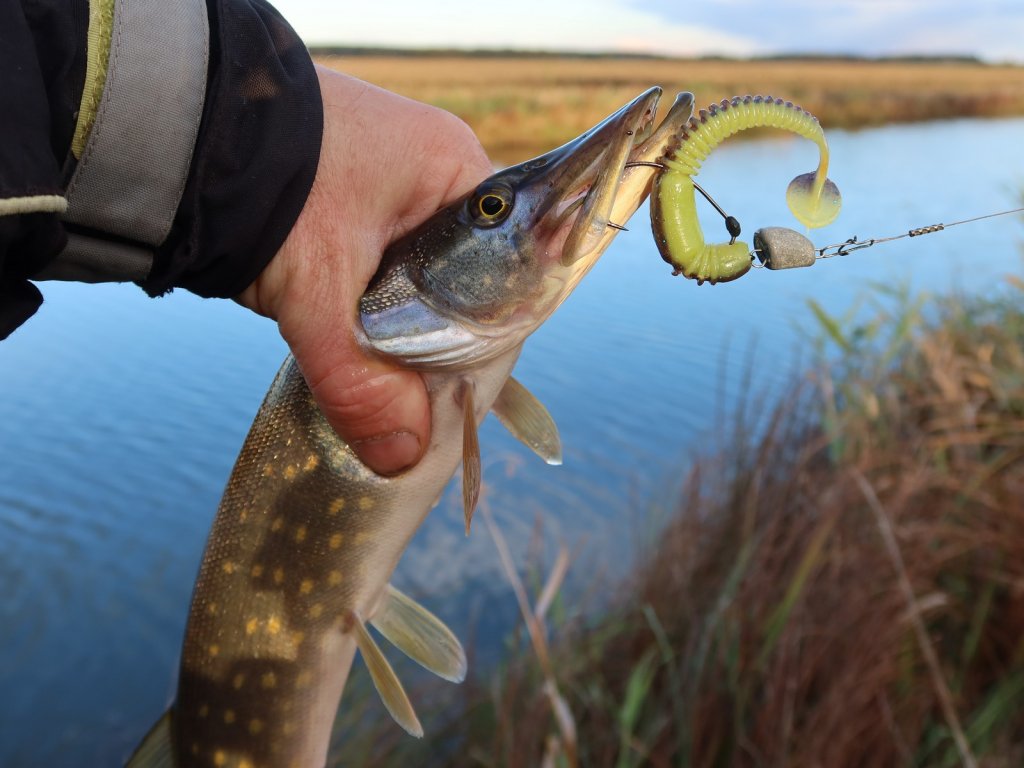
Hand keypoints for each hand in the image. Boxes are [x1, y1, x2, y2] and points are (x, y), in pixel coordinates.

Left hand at [237, 66, 491, 474]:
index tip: (452, 404)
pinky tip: (356, 350)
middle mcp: (437, 177)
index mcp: (458, 175)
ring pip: (421, 286)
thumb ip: (361, 380)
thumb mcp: (318, 290)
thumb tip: (403, 457)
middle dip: (436, 348)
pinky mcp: (352, 203)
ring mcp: (395, 187)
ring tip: (385, 388)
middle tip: (413, 409)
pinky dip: (370, 313)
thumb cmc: (268, 185)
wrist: (178, 130)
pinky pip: (384, 274)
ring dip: (400, 333)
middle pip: (464, 288)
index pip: (502, 278)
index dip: (480, 348)